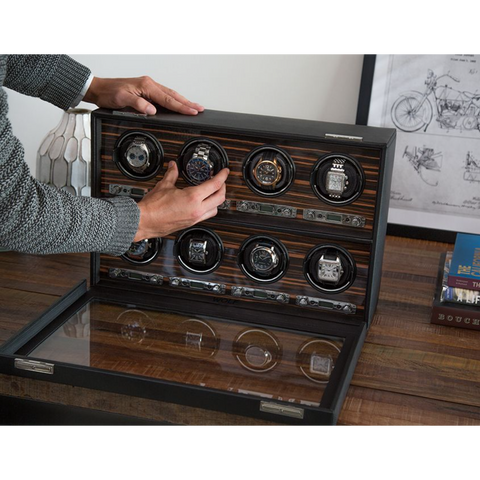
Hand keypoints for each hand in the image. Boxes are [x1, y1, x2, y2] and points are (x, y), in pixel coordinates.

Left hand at [84, 76, 203, 115]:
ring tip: (193, 107)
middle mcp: (149, 84)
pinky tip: (177, 104)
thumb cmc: (109, 93)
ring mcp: (148, 87)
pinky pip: (164, 96)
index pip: (168, 99)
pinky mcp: (146, 91)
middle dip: (187, 103)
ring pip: (170, 95)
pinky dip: (173, 100)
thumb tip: (152, 110)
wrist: (99, 89)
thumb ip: (138, 105)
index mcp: (146, 86)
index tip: (193, 111)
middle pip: (173, 95)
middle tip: (200, 109)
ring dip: (182, 101)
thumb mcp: (122, 100)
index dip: (182, 106)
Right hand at [134, 162, 228, 241]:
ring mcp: (195, 218)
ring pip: (215, 209)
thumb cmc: (152, 208)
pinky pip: (206, 216)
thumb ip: (172, 174)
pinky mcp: (190, 224)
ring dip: (217, 200)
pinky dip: (208, 208)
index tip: (224, 172)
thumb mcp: (164, 185)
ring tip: (213, 193)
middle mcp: (197, 210)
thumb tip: (173, 167)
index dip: (222, 176)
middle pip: (220, 198)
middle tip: (220, 181)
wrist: (144, 221)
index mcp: (193, 198)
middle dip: (223, 188)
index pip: (215, 184)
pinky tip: (203, 204)